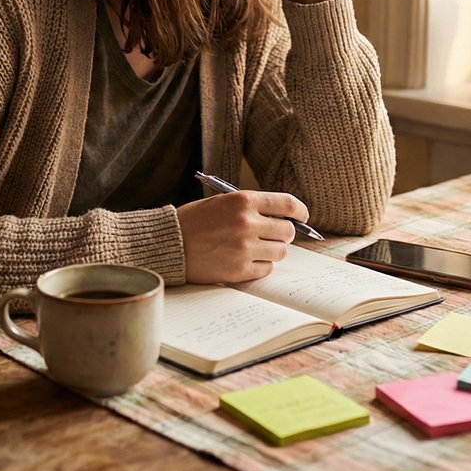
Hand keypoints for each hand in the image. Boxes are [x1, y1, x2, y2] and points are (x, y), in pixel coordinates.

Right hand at [176, 190, 302, 283]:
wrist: (168, 244)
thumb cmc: (194, 221)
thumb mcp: (222, 202)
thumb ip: (252, 207)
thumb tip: (284, 218)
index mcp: (243, 201)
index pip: (287, 204)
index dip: (300, 211)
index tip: (301, 216)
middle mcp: (247, 223)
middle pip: (288, 231)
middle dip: (283, 233)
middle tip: (272, 235)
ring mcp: (244, 248)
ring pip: (280, 252)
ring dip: (272, 250)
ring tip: (255, 248)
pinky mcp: (239, 270)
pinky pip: (266, 269)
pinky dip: (260, 266)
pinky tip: (244, 259)